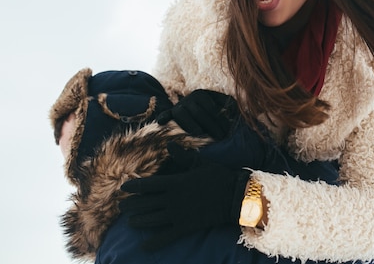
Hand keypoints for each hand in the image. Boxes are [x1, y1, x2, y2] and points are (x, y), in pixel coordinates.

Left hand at [119, 142, 249, 250]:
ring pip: (151, 220)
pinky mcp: (185, 227)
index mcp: (174, 182)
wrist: (234, 195)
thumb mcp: (200, 163)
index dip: (132, 187)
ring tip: (130, 222)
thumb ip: (182, 156)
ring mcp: (177, 215)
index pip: (147, 185)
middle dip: (130, 206)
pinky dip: (153, 242)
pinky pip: (165, 237)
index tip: (123, 188)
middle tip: (121, 207)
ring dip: (138, 221)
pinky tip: (143, 246)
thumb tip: (169, 145)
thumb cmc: (218, 176)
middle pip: (144, 204)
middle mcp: (172, 199)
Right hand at [157, 89, 238, 138]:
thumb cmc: (211, 108)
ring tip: (199, 132)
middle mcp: (189, 98)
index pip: (211, 107)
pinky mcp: (170, 114)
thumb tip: (235, 109)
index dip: (220, 118)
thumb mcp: (220, 103)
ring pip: (182, 114)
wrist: (192, 106)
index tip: (228, 129)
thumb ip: (228, 104)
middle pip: (199, 112)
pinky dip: (163, 117)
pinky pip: (166, 115)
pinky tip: (162, 121)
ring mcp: (179, 106)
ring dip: (190, 123)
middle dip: (211, 125)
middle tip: (220, 136)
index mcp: (201, 94)